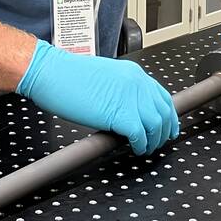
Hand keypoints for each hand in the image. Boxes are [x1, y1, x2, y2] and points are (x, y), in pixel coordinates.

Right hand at [16, 40, 179, 154]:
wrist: (53, 72)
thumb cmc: (69, 76)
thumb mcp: (105, 77)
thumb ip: (122, 90)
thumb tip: (130, 109)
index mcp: (134, 73)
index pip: (162, 96)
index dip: (168, 115)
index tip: (167, 126)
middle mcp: (136, 83)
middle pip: (163, 112)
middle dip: (164, 131)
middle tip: (158, 142)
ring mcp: (130, 98)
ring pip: (156, 125)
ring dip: (153, 141)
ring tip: (145, 148)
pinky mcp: (120, 113)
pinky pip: (140, 134)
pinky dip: (140, 145)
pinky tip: (135, 148)